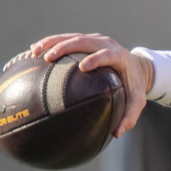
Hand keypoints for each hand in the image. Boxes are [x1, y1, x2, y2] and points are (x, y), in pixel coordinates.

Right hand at [29, 33, 151, 136]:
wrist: (137, 67)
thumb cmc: (134, 86)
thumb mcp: (137, 101)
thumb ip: (130, 117)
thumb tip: (117, 134)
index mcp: (120, 56)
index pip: (107, 55)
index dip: (96, 59)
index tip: (83, 67)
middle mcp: (106, 44)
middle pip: (84, 41)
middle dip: (65, 47)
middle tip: (48, 58)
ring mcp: (96, 40)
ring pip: (72, 37)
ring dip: (52, 42)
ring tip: (35, 52)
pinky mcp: (87, 40)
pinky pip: (67, 38)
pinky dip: (50, 43)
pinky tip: (34, 51)